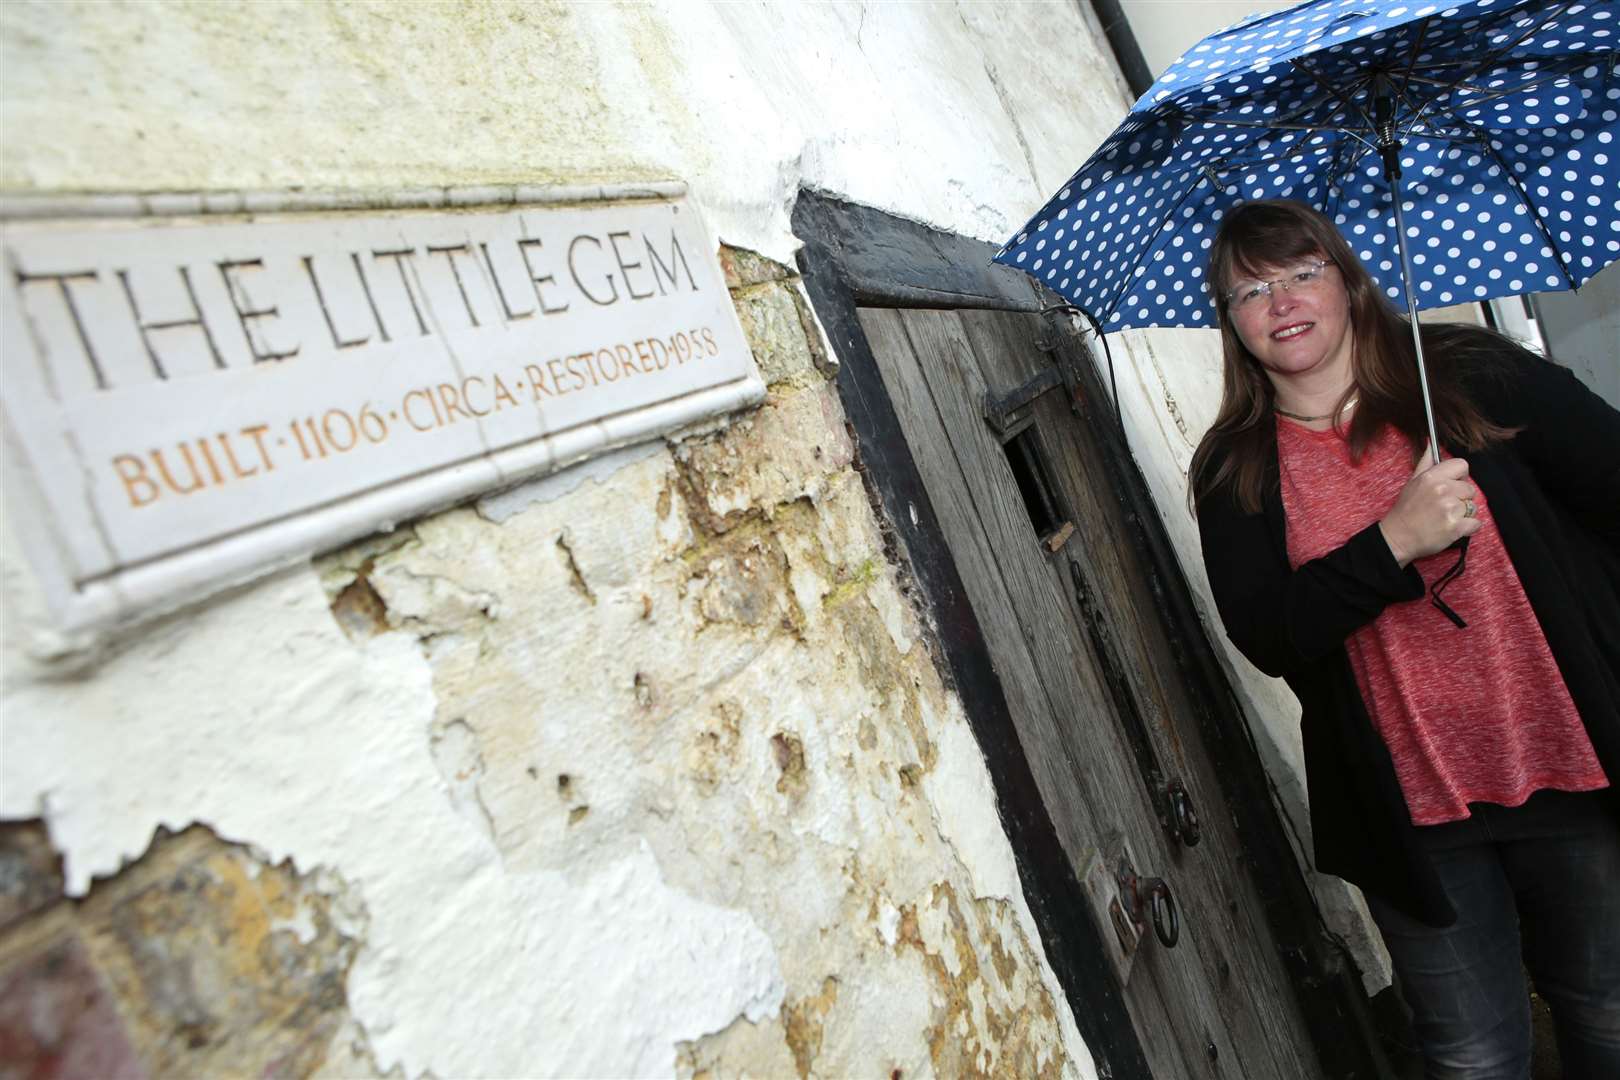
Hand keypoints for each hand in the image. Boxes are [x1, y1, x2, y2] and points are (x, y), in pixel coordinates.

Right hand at [1379, 442, 1482, 566]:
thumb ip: (1425, 463)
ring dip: (1463, 514)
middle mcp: (1442, 490)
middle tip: (1444, 507)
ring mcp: (1450, 509)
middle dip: (1461, 498)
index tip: (1452, 486)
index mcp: (1432, 477)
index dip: (1460, 477)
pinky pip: (1476, 523)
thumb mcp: (1412, 483)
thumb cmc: (1405, 511)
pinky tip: (1452, 529)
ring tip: (1445, 519)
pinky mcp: (1456, 527)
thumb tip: (1431, 444)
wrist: (1398, 538)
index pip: (1462, 465)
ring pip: (1473, 507)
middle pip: (1470, 489)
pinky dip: (1467, 528)